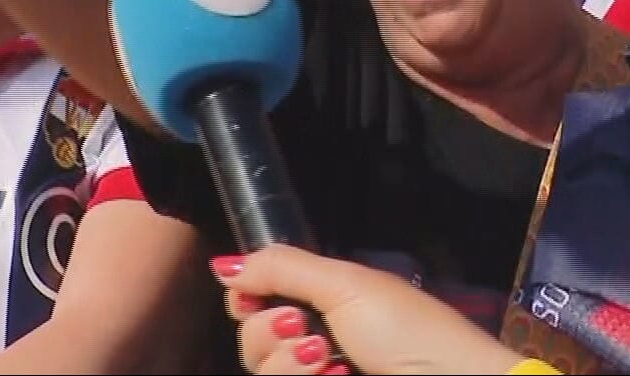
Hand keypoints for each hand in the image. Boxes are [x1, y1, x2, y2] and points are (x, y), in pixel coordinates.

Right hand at [212, 246, 522, 375]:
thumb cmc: (406, 331)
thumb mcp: (346, 284)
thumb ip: (281, 268)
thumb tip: (223, 264)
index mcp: (316, 303)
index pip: (251, 302)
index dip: (246, 301)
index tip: (257, 300)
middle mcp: (310, 341)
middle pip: (250, 342)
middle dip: (274, 336)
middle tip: (315, 335)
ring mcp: (316, 375)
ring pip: (264, 373)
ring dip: (293, 367)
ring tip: (334, 365)